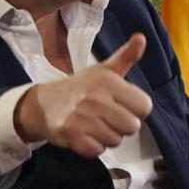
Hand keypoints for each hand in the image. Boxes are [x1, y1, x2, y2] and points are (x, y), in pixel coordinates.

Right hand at [14, 33, 152, 156]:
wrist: (44, 103)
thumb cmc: (81, 87)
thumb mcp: (105, 70)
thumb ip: (127, 56)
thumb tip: (141, 38)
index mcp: (108, 80)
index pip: (144, 107)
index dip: (136, 110)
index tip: (122, 104)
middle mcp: (96, 98)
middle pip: (132, 127)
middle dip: (122, 125)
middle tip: (108, 117)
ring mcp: (82, 117)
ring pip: (116, 141)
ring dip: (108, 137)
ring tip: (95, 124)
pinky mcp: (71, 135)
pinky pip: (97, 151)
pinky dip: (93, 147)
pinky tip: (85, 135)